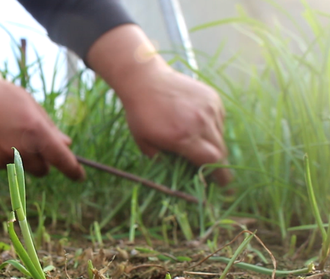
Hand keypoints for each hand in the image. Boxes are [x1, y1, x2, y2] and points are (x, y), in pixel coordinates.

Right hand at [0, 71, 84, 179]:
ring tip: (8, 134)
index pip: (62, 159)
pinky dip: (4, 156)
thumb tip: (67, 144)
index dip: (74, 171)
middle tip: (34, 144)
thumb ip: (49, 126)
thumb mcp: (27, 103)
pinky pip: (4, 166)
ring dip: (23, 159)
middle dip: (43, 162)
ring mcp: (3, 158)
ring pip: (23, 169)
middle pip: (43, 170)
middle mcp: (21, 148)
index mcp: (35, 130)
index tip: (79, 176)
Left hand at [87, 24, 231, 185]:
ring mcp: (209, 109)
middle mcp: (200, 123)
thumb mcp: (144, 143)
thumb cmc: (140, 113)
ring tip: (196, 140)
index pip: (212, 162)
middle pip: (221, 151)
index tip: (224, 185)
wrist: (144, 80)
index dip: (220, 176)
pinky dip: (212, 126)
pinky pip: (219, 119)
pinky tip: (196, 122)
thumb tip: (177, 174)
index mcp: (183, 137)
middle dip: (218, 163)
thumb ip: (162, 161)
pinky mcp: (212, 98)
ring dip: (213, 143)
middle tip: (212, 169)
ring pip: (220, 135)